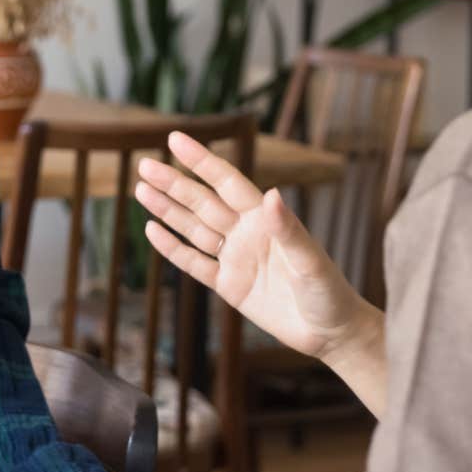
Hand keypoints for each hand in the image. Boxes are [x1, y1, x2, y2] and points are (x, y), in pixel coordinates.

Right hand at [136, 131, 372, 362]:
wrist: (330, 332)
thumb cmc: (329, 292)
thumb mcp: (310, 261)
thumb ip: (288, 230)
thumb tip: (271, 194)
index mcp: (265, 219)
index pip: (226, 182)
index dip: (201, 161)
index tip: (176, 139)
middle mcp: (247, 233)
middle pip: (203, 203)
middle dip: (174, 184)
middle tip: (144, 165)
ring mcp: (236, 258)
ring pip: (194, 229)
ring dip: (168, 210)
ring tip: (141, 190)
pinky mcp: (229, 285)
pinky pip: (195, 263)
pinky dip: (173, 248)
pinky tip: (153, 230)